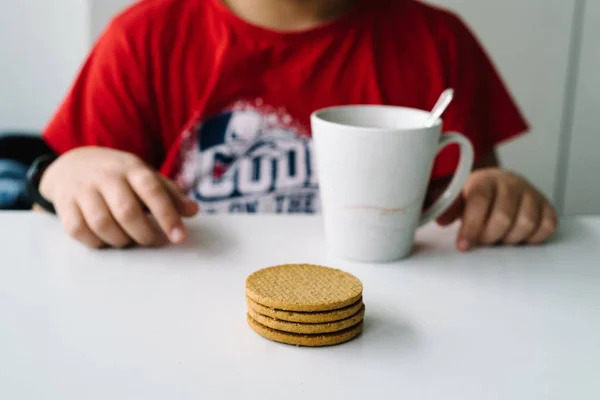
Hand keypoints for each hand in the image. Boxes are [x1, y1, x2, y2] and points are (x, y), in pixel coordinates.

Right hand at [39, 147, 198, 248]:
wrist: (72, 164)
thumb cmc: (119, 175)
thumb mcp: (145, 176)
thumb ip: (170, 194)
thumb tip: (193, 211)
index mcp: (132, 168)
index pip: (152, 190)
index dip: (167, 215)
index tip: (179, 237)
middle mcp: (106, 176)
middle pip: (127, 211)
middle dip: (144, 234)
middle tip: (151, 240)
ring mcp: (83, 190)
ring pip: (102, 224)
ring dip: (120, 240)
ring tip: (129, 239)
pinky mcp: (65, 205)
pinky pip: (79, 231)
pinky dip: (96, 242)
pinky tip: (106, 240)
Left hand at [436, 168, 557, 250]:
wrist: (496, 183)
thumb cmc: (473, 196)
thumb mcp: (454, 198)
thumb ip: (445, 207)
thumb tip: (442, 219)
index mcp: (484, 180)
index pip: (479, 201)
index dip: (471, 226)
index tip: (463, 246)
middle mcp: (510, 183)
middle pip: (503, 217)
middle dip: (489, 236)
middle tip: (481, 240)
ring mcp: (531, 193)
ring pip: (526, 223)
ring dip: (510, 239)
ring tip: (498, 238)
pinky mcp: (546, 205)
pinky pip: (547, 226)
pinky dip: (533, 238)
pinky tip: (518, 237)